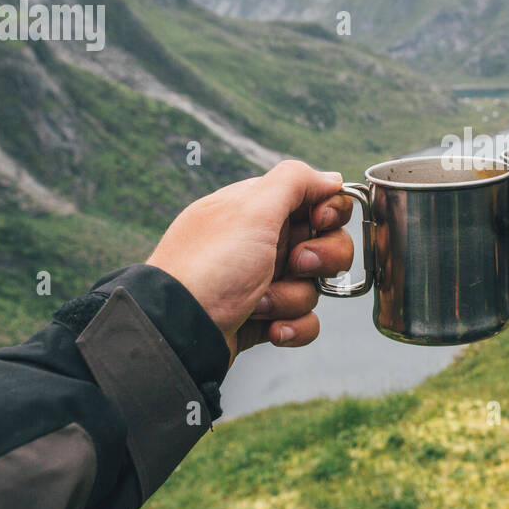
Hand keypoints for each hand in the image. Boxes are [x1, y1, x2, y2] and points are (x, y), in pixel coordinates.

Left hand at [146, 160, 353, 361]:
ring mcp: (264, 280)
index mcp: (258, 209)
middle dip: (320, 258)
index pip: (316, 199)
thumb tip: (331, 177)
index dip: (329, 210)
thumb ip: (295, 181)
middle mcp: (262, 241)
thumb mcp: (251, 209)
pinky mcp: (265, 317)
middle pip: (326, 242)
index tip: (320, 220)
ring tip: (261, 304)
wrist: (177, 331)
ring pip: (315, 285)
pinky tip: (271, 328)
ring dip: (293, 297)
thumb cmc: (209, 267)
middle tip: (295, 264)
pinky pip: (304, 319)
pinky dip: (293, 326)